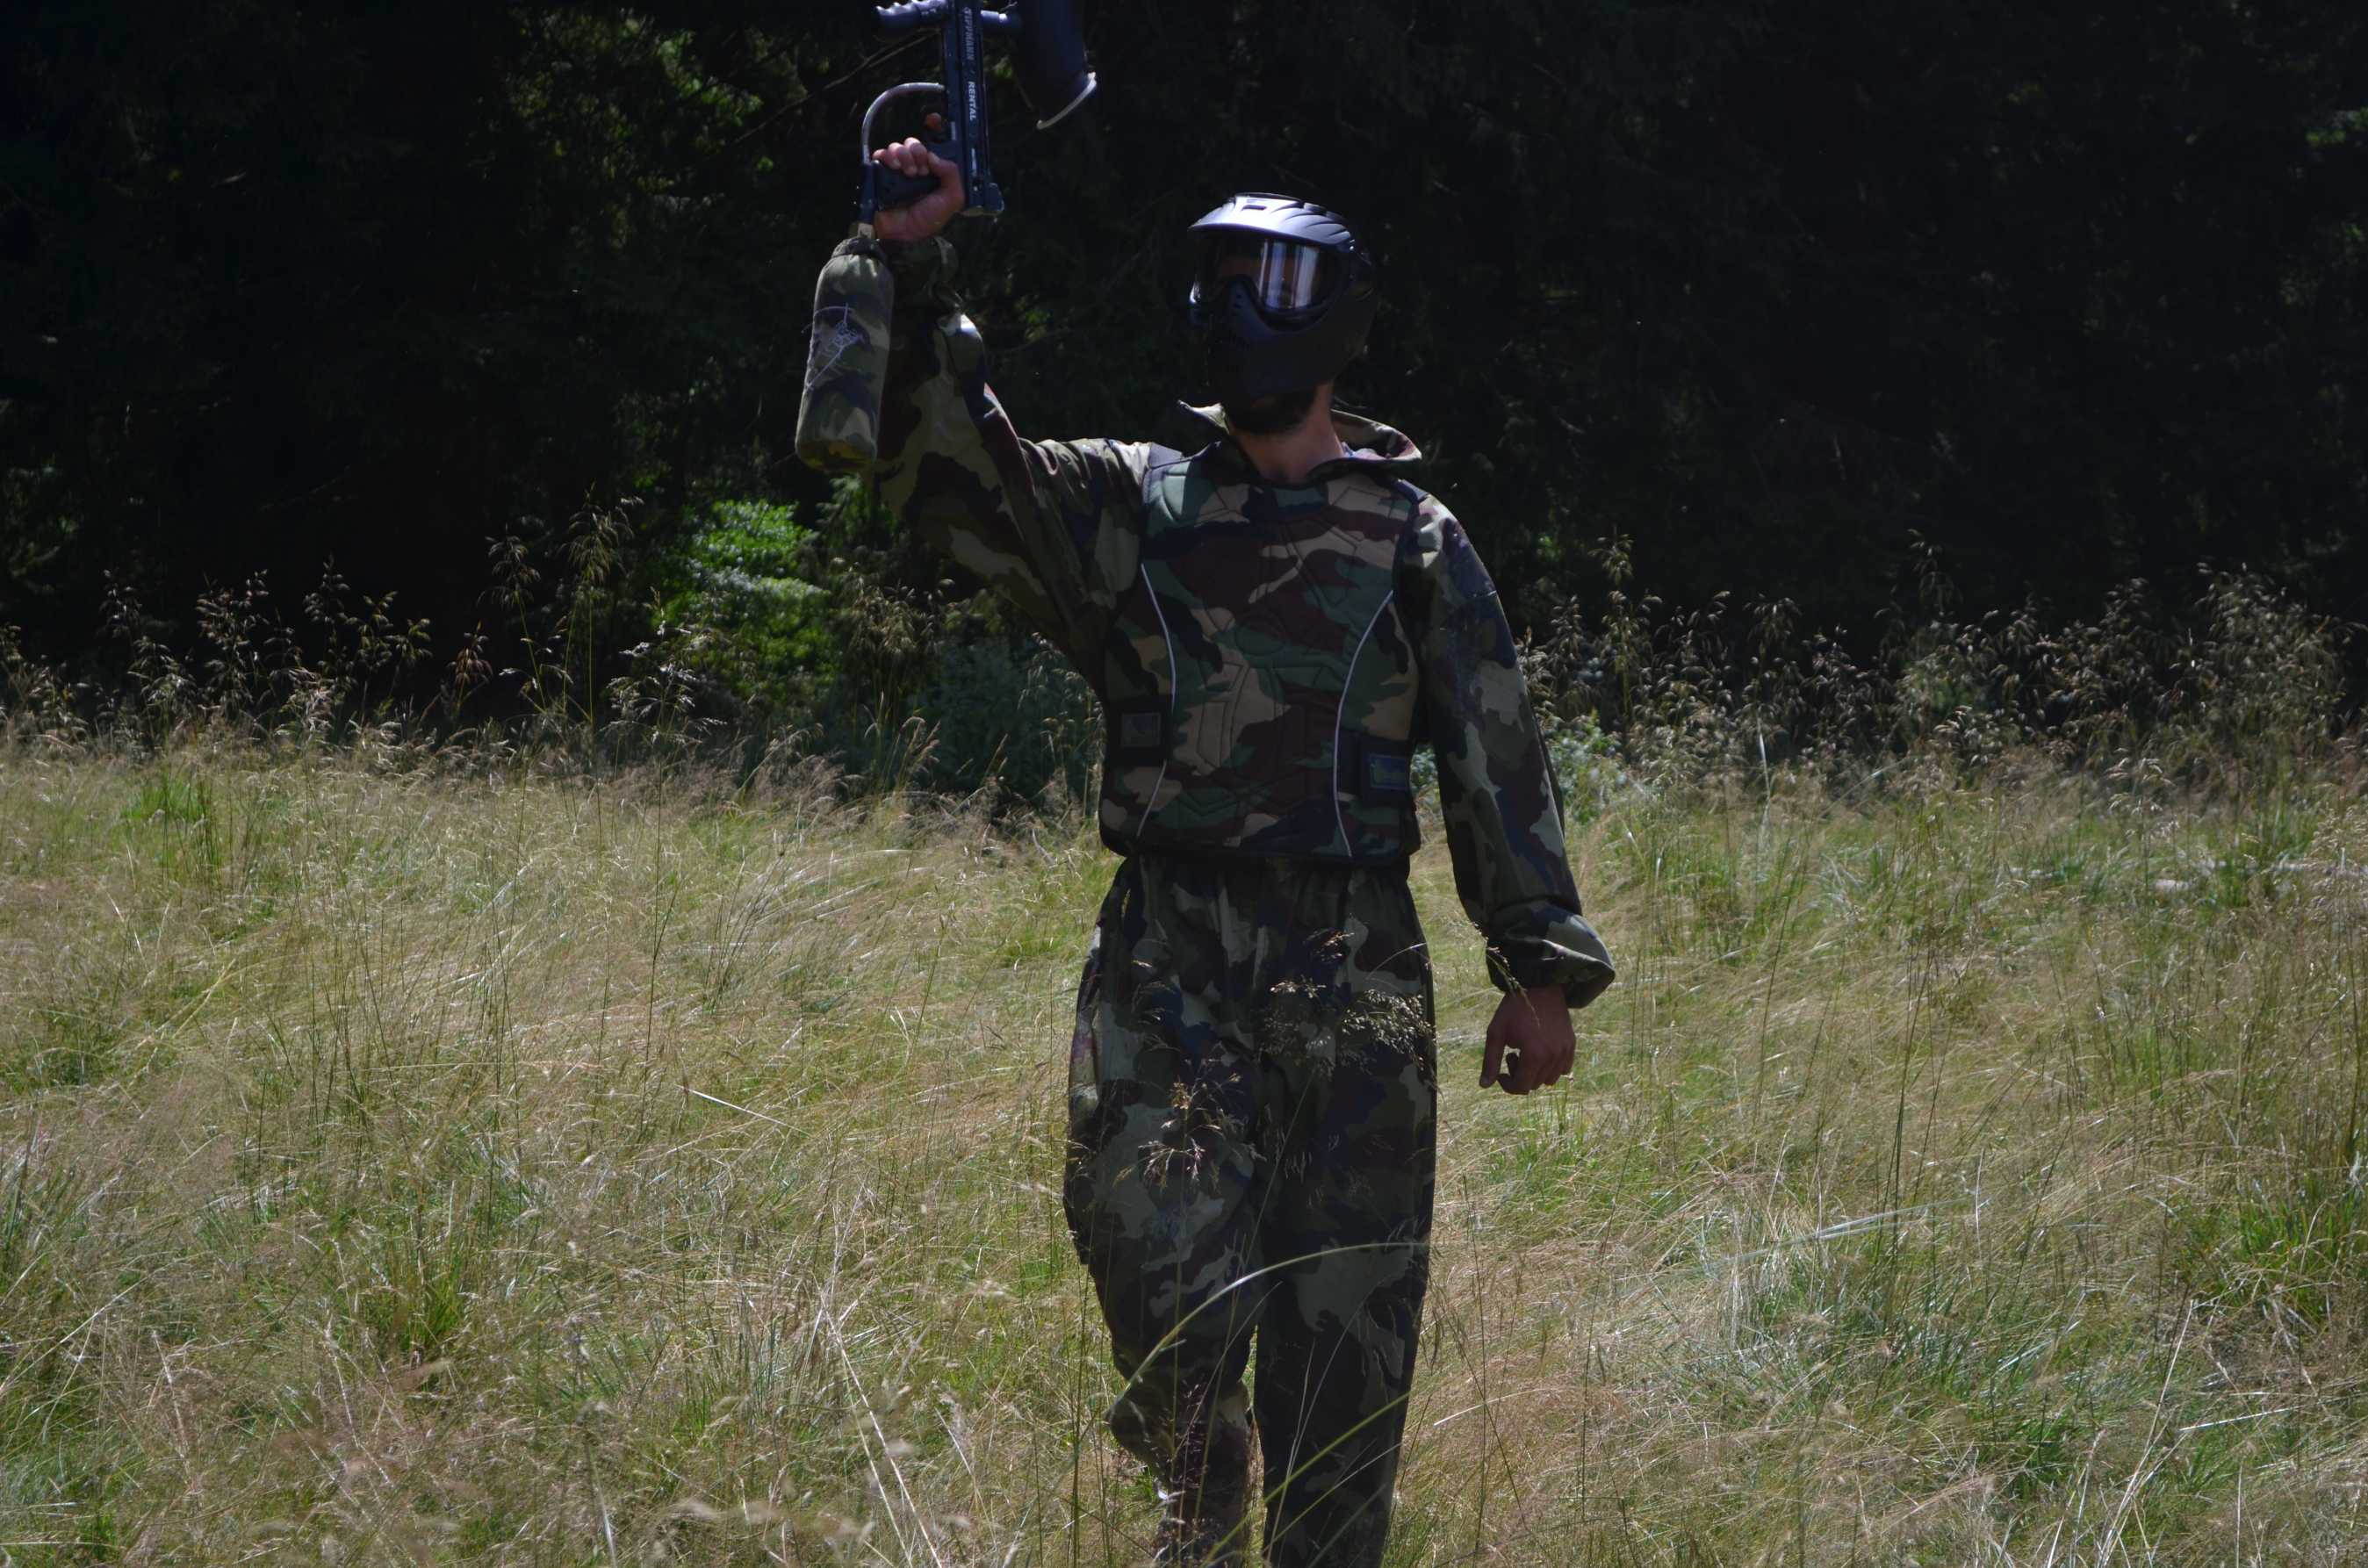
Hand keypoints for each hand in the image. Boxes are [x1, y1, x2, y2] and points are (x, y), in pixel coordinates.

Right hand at [870, 117, 964, 243]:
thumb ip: (952, 174)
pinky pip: (881, 154)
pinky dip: (888, 156)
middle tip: (922, 168)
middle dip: (919, 151)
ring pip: (899, 146)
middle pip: (915, 143)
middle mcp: (916, 167)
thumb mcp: (951, 199)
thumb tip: (935, 156)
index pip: (933, 144)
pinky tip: (896, 168)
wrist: (904, 235)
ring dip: (905, 154)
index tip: (933, 119)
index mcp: (934, 171)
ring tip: (909, 173)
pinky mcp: (881, 173)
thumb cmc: (928, 220)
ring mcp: (897, 170)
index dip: (933, 128)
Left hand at [1481, 984, 1573, 1094]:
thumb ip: (1490, 1062)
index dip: (1507, 1084)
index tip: (1501, 1072)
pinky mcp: (1571, 1045)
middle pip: (1534, 1085)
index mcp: (1534, 1056)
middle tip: (1512, 1054)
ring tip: (1526, 1053)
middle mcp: (1552, 1057)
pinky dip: (1551, 1068)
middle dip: (1519, 1075)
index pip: (1521, 1088)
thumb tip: (1484, 1086)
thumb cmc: (1513, 1009)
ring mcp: (1564, 1052)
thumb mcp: (1496, 1033)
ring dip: (1535, 1073)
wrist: (1539, 986)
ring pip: (1549, 1080)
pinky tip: (1540, 1052)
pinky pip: (1563, 1070)